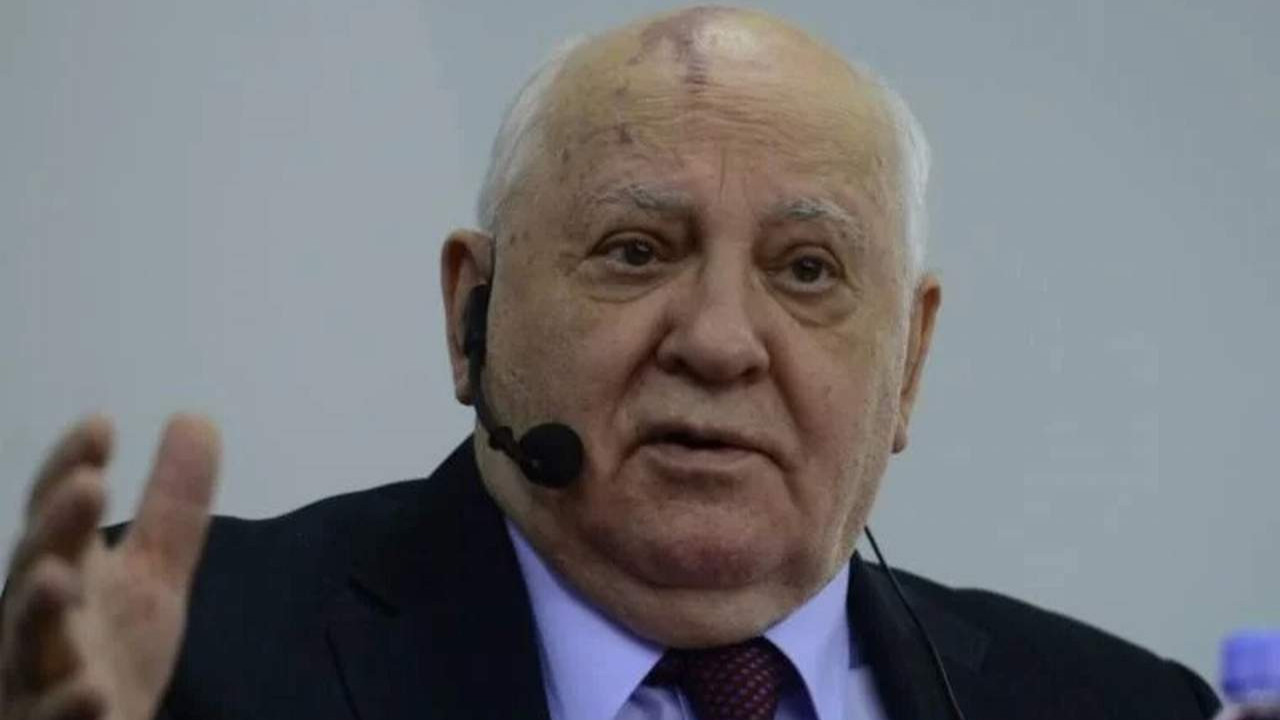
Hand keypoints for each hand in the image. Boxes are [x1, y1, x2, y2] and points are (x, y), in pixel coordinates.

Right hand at [0, 415, 219, 719]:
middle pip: (35, 570)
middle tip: (88, 486)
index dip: (72, 468)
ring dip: (37, 610)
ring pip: (26, 647)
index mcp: (65, 575)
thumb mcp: (153, 575)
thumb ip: (172, 506)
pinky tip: (92, 691)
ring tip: (57, 578)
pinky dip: (67, 706)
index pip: (59, 514)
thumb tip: (194, 416)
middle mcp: (37, 622)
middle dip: (55, 529)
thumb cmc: (109, 654)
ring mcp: (36, 680)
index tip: (102, 425)